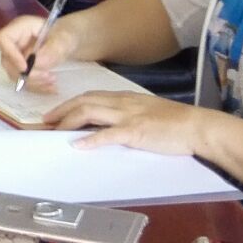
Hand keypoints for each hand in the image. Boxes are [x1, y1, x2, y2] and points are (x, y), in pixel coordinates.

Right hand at [0, 13, 78, 91]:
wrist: (69, 41)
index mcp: (20, 27)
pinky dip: (37, 87)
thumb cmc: (66, 34)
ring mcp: (15, 56)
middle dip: (27, 73)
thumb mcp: (65, 39)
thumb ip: (53, 49)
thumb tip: (38, 63)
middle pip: (7, 61)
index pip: (2, 39)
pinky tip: (51, 87)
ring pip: (14, 74)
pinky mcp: (21, 68)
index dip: (10, 54)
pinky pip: (23, 81)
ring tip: (53, 80)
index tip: (26, 67)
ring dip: (33, 82)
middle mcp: (13, 42)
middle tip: (49, 76)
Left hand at [46, 90, 218, 157]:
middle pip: (83, 102)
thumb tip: (107, 124)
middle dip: (61, 111)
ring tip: (54, 130)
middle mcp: (122, 103)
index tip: (55, 113)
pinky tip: (78, 145)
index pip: (90, 97)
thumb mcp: (145, 112)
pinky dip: (91, 139)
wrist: (197, 126)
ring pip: (90, 112)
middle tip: (45, 121)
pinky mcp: (136, 132)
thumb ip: (126, 114)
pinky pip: (109, 134)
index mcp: (124, 98)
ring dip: (68, 121)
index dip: (69, 104)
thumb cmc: (175, 122)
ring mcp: (128, 116)